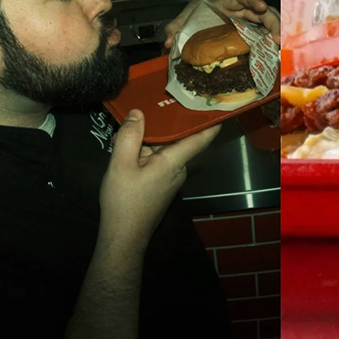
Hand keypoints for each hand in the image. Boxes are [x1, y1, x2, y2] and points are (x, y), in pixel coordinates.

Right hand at [97, 112, 221, 248]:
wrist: (123, 236)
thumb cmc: (124, 201)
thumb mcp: (120, 164)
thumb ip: (129, 137)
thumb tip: (138, 112)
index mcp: (174, 162)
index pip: (200, 138)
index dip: (211, 121)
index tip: (218, 104)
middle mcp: (178, 169)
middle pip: (177, 140)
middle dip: (166, 124)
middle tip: (156, 101)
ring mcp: (170, 178)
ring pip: (164, 150)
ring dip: (150, 138)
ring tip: (135, 120)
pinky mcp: (161, 184)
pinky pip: (157, 160)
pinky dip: (146, 151)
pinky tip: (129, 145)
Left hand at [163, 0, 278, 54]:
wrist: (201, 26)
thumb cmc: (196, 17)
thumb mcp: (184, 19)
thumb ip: (175, 27)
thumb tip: (168, 41)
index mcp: (228, 2)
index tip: (261, 7)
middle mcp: (244, 11)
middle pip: (264, 12)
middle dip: (273, 22)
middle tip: (276, 38)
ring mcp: (250, 24)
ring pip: (269, 24)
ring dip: (276, 34)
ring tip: (279, 48)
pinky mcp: (253, 36)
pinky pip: (265, 37)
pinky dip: (271, 44)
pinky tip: (275, 53)